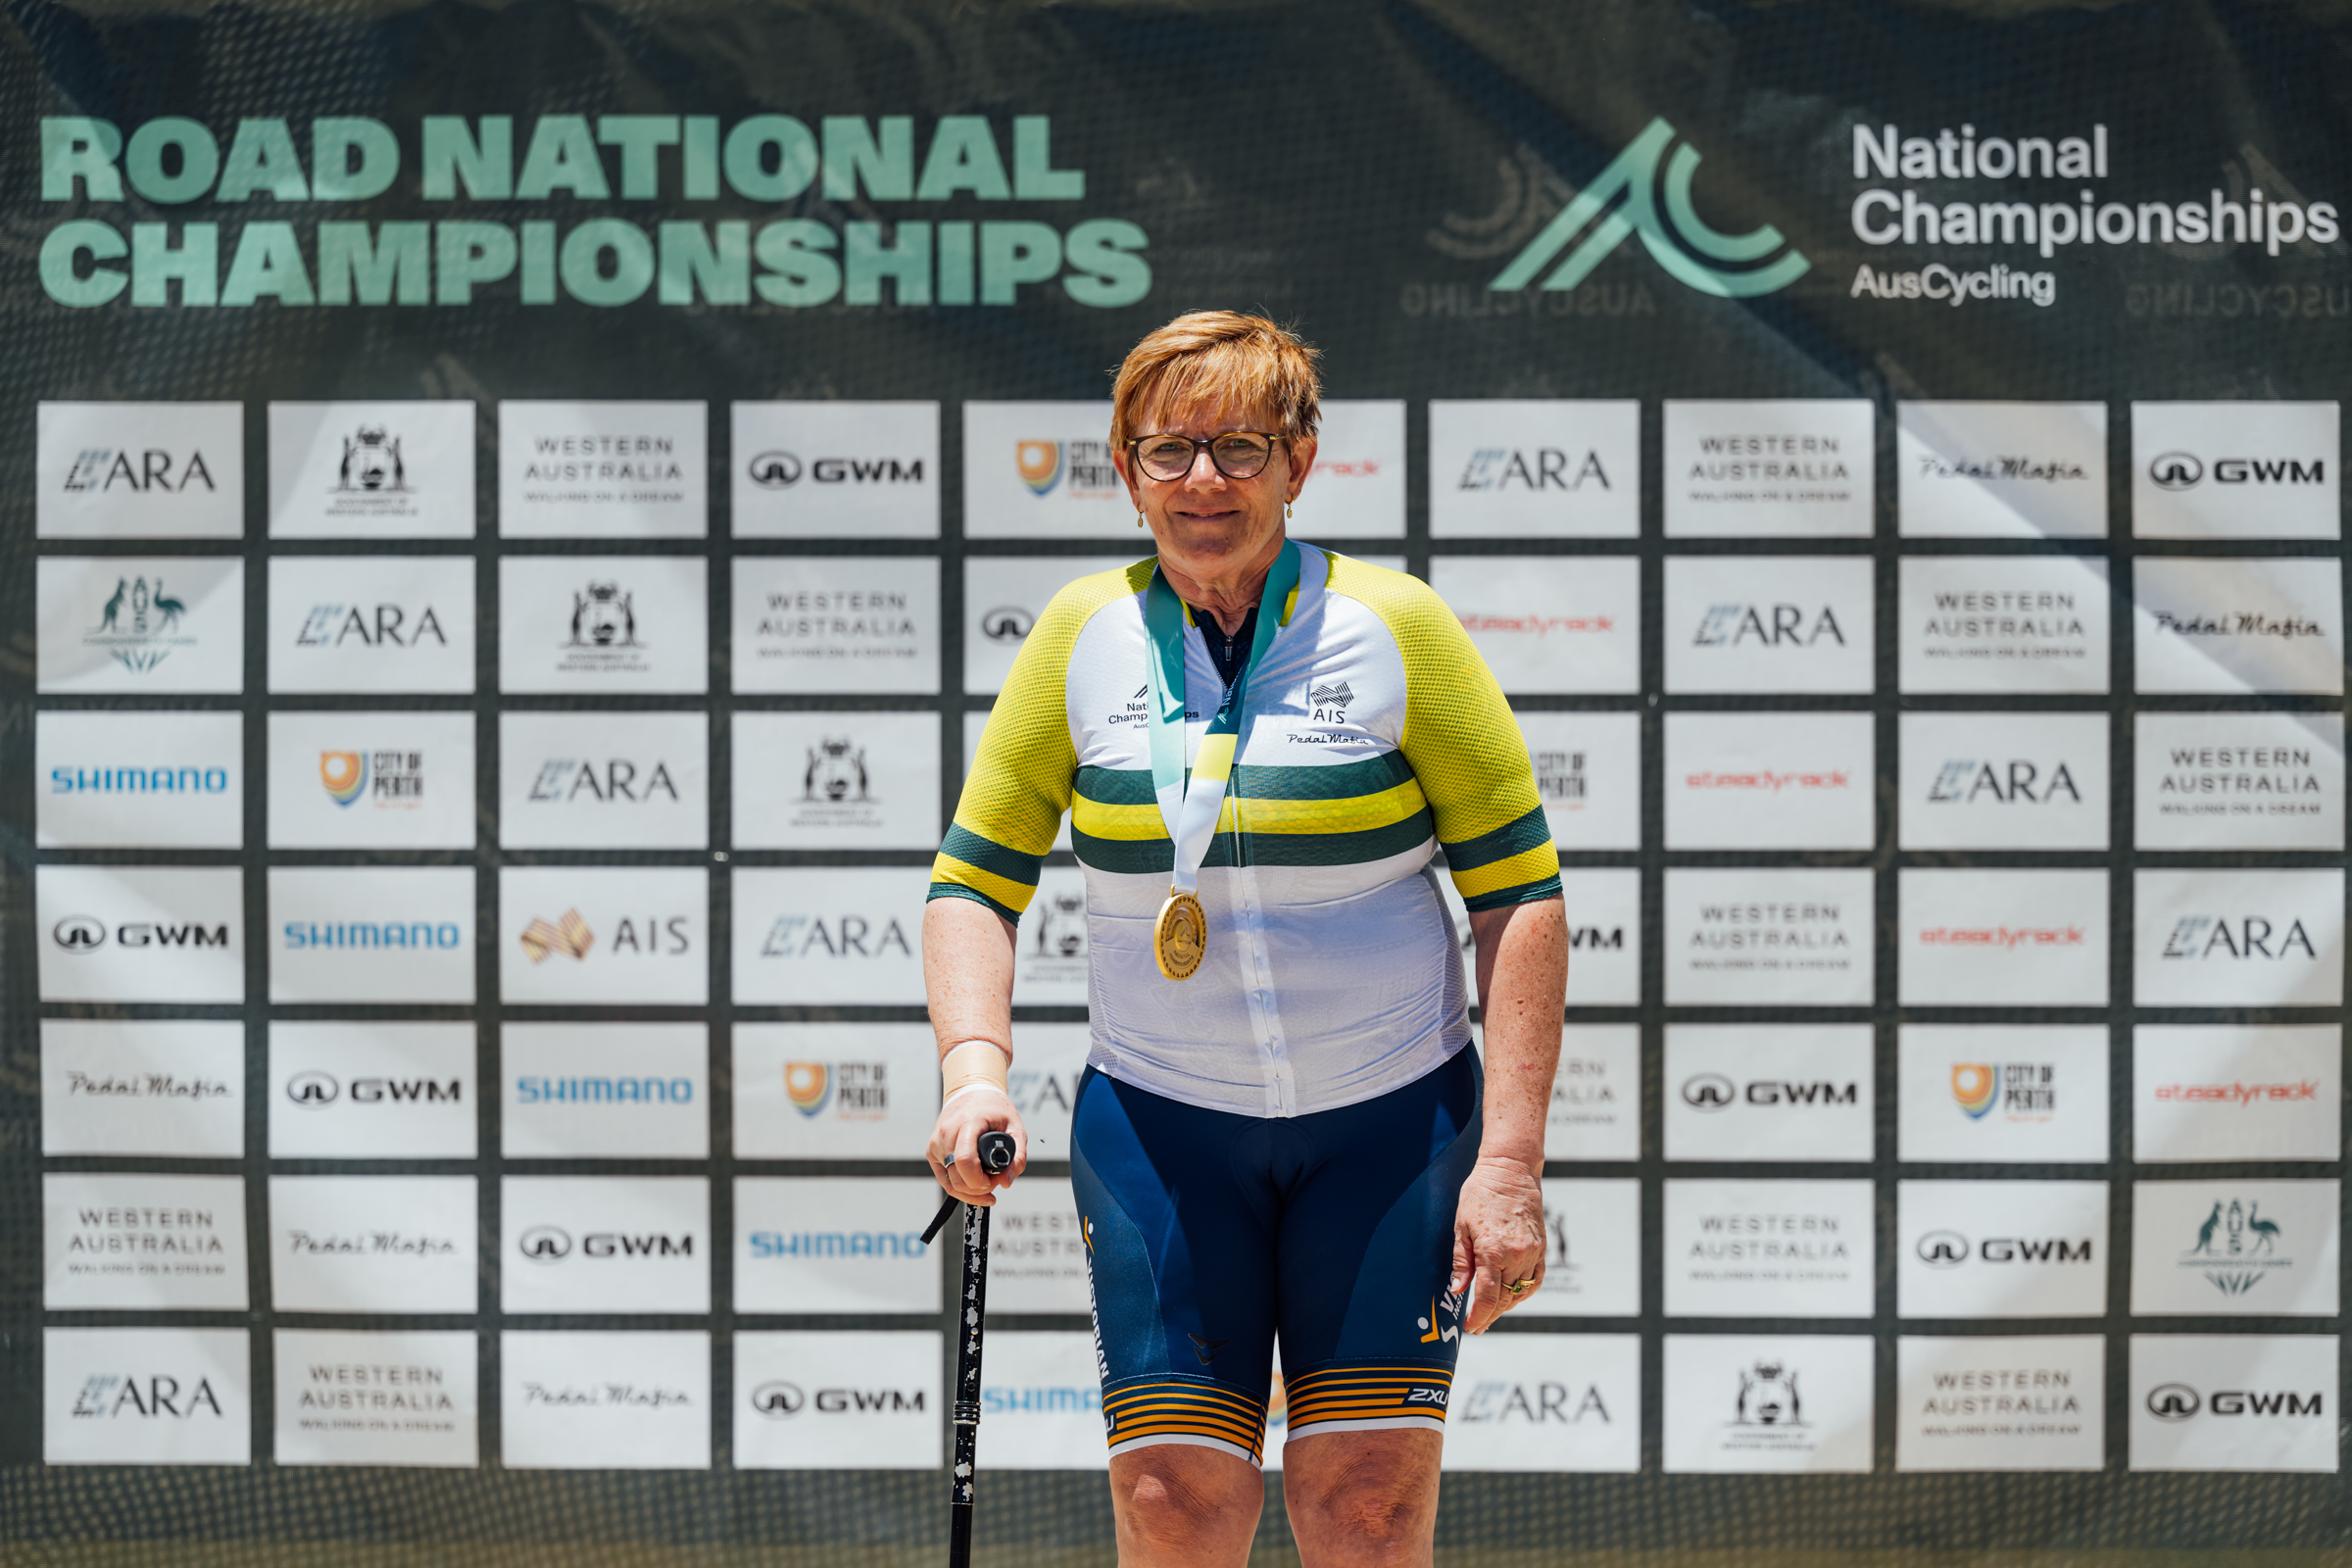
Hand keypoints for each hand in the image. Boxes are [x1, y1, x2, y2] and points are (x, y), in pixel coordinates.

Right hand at [925, 1088, 1027, 1206]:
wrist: (972, 1093)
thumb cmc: (994, 1111)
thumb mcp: (1016, 1128)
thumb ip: (1018, 1156)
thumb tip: (1007, 1182)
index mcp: (968, 1122)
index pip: (965, 1160)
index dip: (979, 1180)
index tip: (994, 1181)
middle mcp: (947, 1132)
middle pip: (957, 1177)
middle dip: (978, 1189)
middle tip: (995, 1182)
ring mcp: (937, 1143)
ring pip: (950, 1182)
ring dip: (970, 1190)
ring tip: (987, 1182)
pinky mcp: (932, 1151)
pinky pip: (944, 1179)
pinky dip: (960, 1187)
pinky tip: (974, 1185)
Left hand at [1449, 1154, 1545, 1332]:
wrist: (1511, 1171)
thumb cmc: (1480, 1194)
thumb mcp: (1461, 1226)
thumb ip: (1461, 1261)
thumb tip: (1458, 1290)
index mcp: (1493, 1252)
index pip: (1488, 1297)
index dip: (1478, 1317)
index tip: (1470, 1328)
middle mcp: (1517, 1256)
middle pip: (1504, 1299)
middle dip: (1490, 1315)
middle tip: (1477, 1325)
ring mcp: (1532, 1253)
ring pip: (1520, 1293)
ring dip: (1506, 1306)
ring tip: (1491, 1313)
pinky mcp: (1541, 1248)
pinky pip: (1535, 1280)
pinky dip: (1524, 1292)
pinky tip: (1512, 1296)